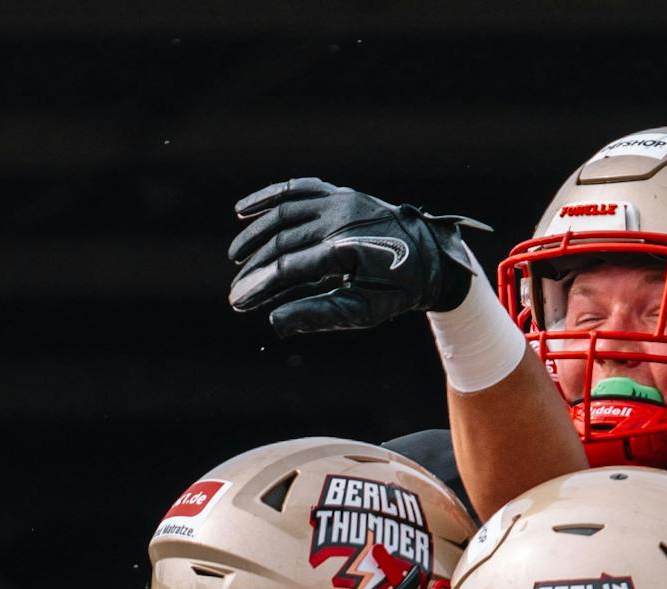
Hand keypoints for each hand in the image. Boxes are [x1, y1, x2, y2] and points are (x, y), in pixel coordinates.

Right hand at [228, 177, 487, 335]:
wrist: (430, 258)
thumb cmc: (394, 291)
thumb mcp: (361, 312)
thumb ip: (317, 315)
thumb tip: (274, 323)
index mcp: (347, 251)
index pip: (290, 267)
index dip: (260, 285)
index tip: (239, 301)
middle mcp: (342, 219)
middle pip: (282, 241)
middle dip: (255, 269)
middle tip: (236, 293)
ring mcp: (340, 201)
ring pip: (284, 211)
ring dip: (255, 234)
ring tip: (236, 257)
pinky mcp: (340, 193)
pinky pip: (299, 188)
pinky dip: (269, 196)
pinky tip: (243, 209)